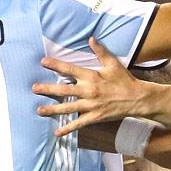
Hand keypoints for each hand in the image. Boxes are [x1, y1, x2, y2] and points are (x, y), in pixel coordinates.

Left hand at [33, 38, 147, 135]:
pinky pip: (78, 124)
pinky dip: (67, 128)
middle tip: (34, 88)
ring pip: (68, 108)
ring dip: (52, 110)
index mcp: (91, 76)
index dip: (56, 65)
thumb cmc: (124, 80)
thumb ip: (100, 51)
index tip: (43, 62)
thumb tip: (91, 38)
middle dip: (47, 89)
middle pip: (63, 90)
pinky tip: (57, 132)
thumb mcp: (113, 63)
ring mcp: (90, 105)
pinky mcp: (94, 117)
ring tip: (39, 110)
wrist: (136, 98)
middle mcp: (88, 91)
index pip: (69, 70)